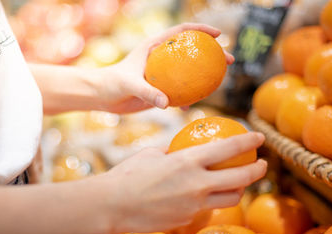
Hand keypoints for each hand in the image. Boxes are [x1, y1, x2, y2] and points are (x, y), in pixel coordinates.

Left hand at [99, 23, 234, 112]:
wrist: (102, 97)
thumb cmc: (111, 84)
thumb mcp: (129, 85)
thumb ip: (148, 92)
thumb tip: (168, 104)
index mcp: (155, 46)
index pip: (182, 31)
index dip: (202, 30)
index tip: (218, 35)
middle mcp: (161, 57)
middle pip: (192, 50)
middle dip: (213, 52)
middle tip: (229, 60)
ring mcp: (163, 74)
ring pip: (189, 71)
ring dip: (205, 75)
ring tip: (220, 82)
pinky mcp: (161, 88)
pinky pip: (180, 91)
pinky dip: (188, 96)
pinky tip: (192, 105)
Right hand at [103, 132, 264, 233]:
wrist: (113, 206)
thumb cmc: (129, 174)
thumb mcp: (154, 154)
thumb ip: (175, 150)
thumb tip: (185, 146)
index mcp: (188, 161)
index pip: (229, 148)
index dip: (248, 141)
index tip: (259, 137)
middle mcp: (197, 183)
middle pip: (241, 178)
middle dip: (258, 170)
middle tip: (262, 164)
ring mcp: (195, 204)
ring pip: (231, 198)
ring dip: (240, 189)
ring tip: (239, 182)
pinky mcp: (189, 218)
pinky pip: (209, 208)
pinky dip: (213, 200)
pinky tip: (205, 195)